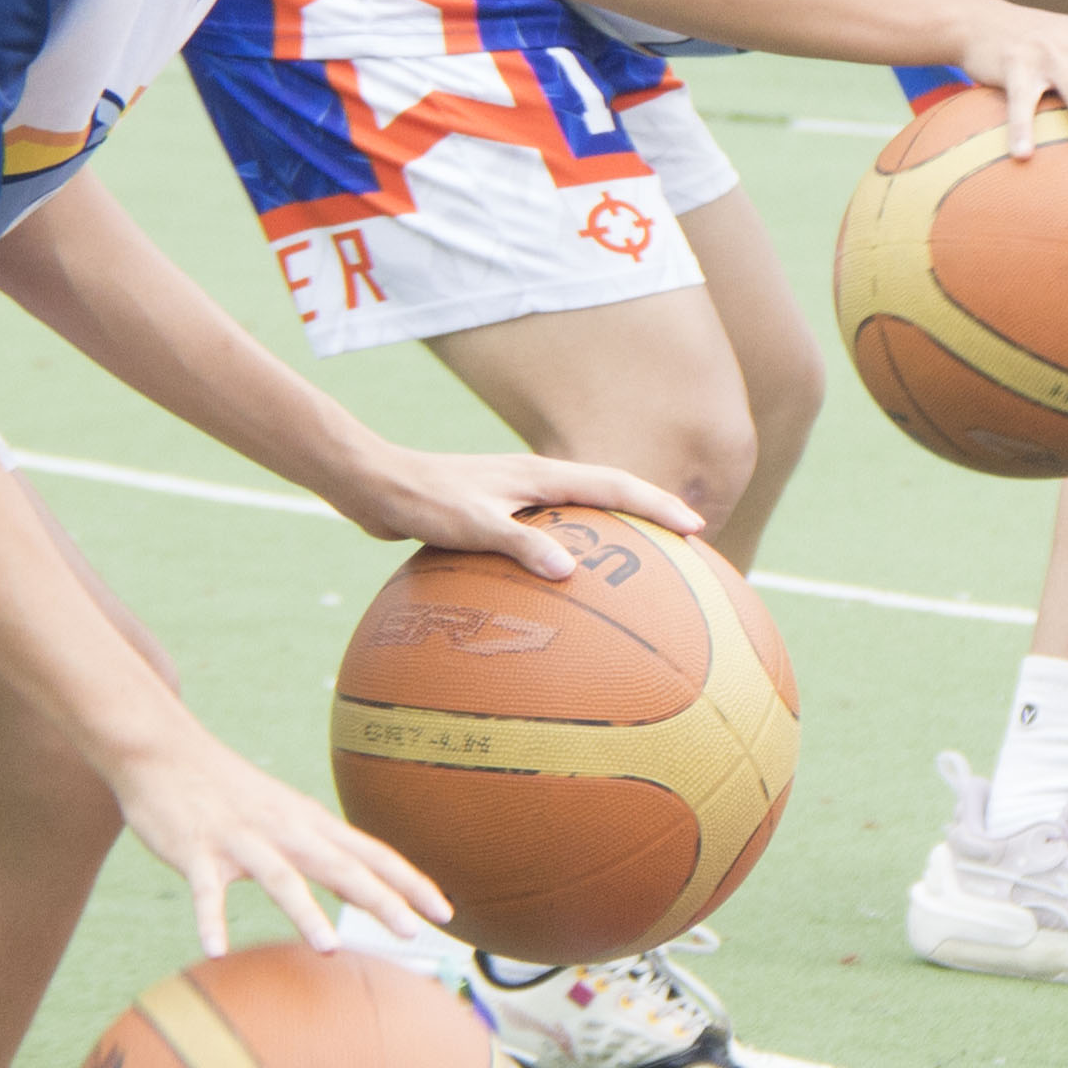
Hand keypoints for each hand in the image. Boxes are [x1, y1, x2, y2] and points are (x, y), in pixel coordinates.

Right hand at [102, 720, 453, 958]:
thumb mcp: (285, 812)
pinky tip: (216, 952)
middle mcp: (284, 830)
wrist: (163, 750)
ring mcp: (240, 840)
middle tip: (413, 932)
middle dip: (379, 899)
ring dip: (305, 912)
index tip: (447, 913)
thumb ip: (320, 845)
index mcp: (309, 823)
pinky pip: (205, 891)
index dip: (410, 883)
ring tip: (328, 947)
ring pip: (280, 877)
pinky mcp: (195, 850)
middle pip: (340, 865)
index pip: (373, 854)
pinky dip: (210, 920)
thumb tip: (361, 882)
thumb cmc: (228, 790)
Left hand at [342, 446, 703, 571]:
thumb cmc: (422, 500)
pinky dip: (566, 557)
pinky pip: (545, 537)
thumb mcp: (473, 524)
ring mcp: (515, 498)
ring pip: (578, 515)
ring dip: (611, 535)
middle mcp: (535, 482)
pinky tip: (558, 592)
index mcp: (540, 475)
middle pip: (607, 495)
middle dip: (647, 516)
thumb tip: (568, 572)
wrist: (373, 485)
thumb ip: (521, 544)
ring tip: (636, 571)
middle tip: (683, 545)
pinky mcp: (493, 517)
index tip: (694, 527)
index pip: (614, 486)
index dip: (656, 505)